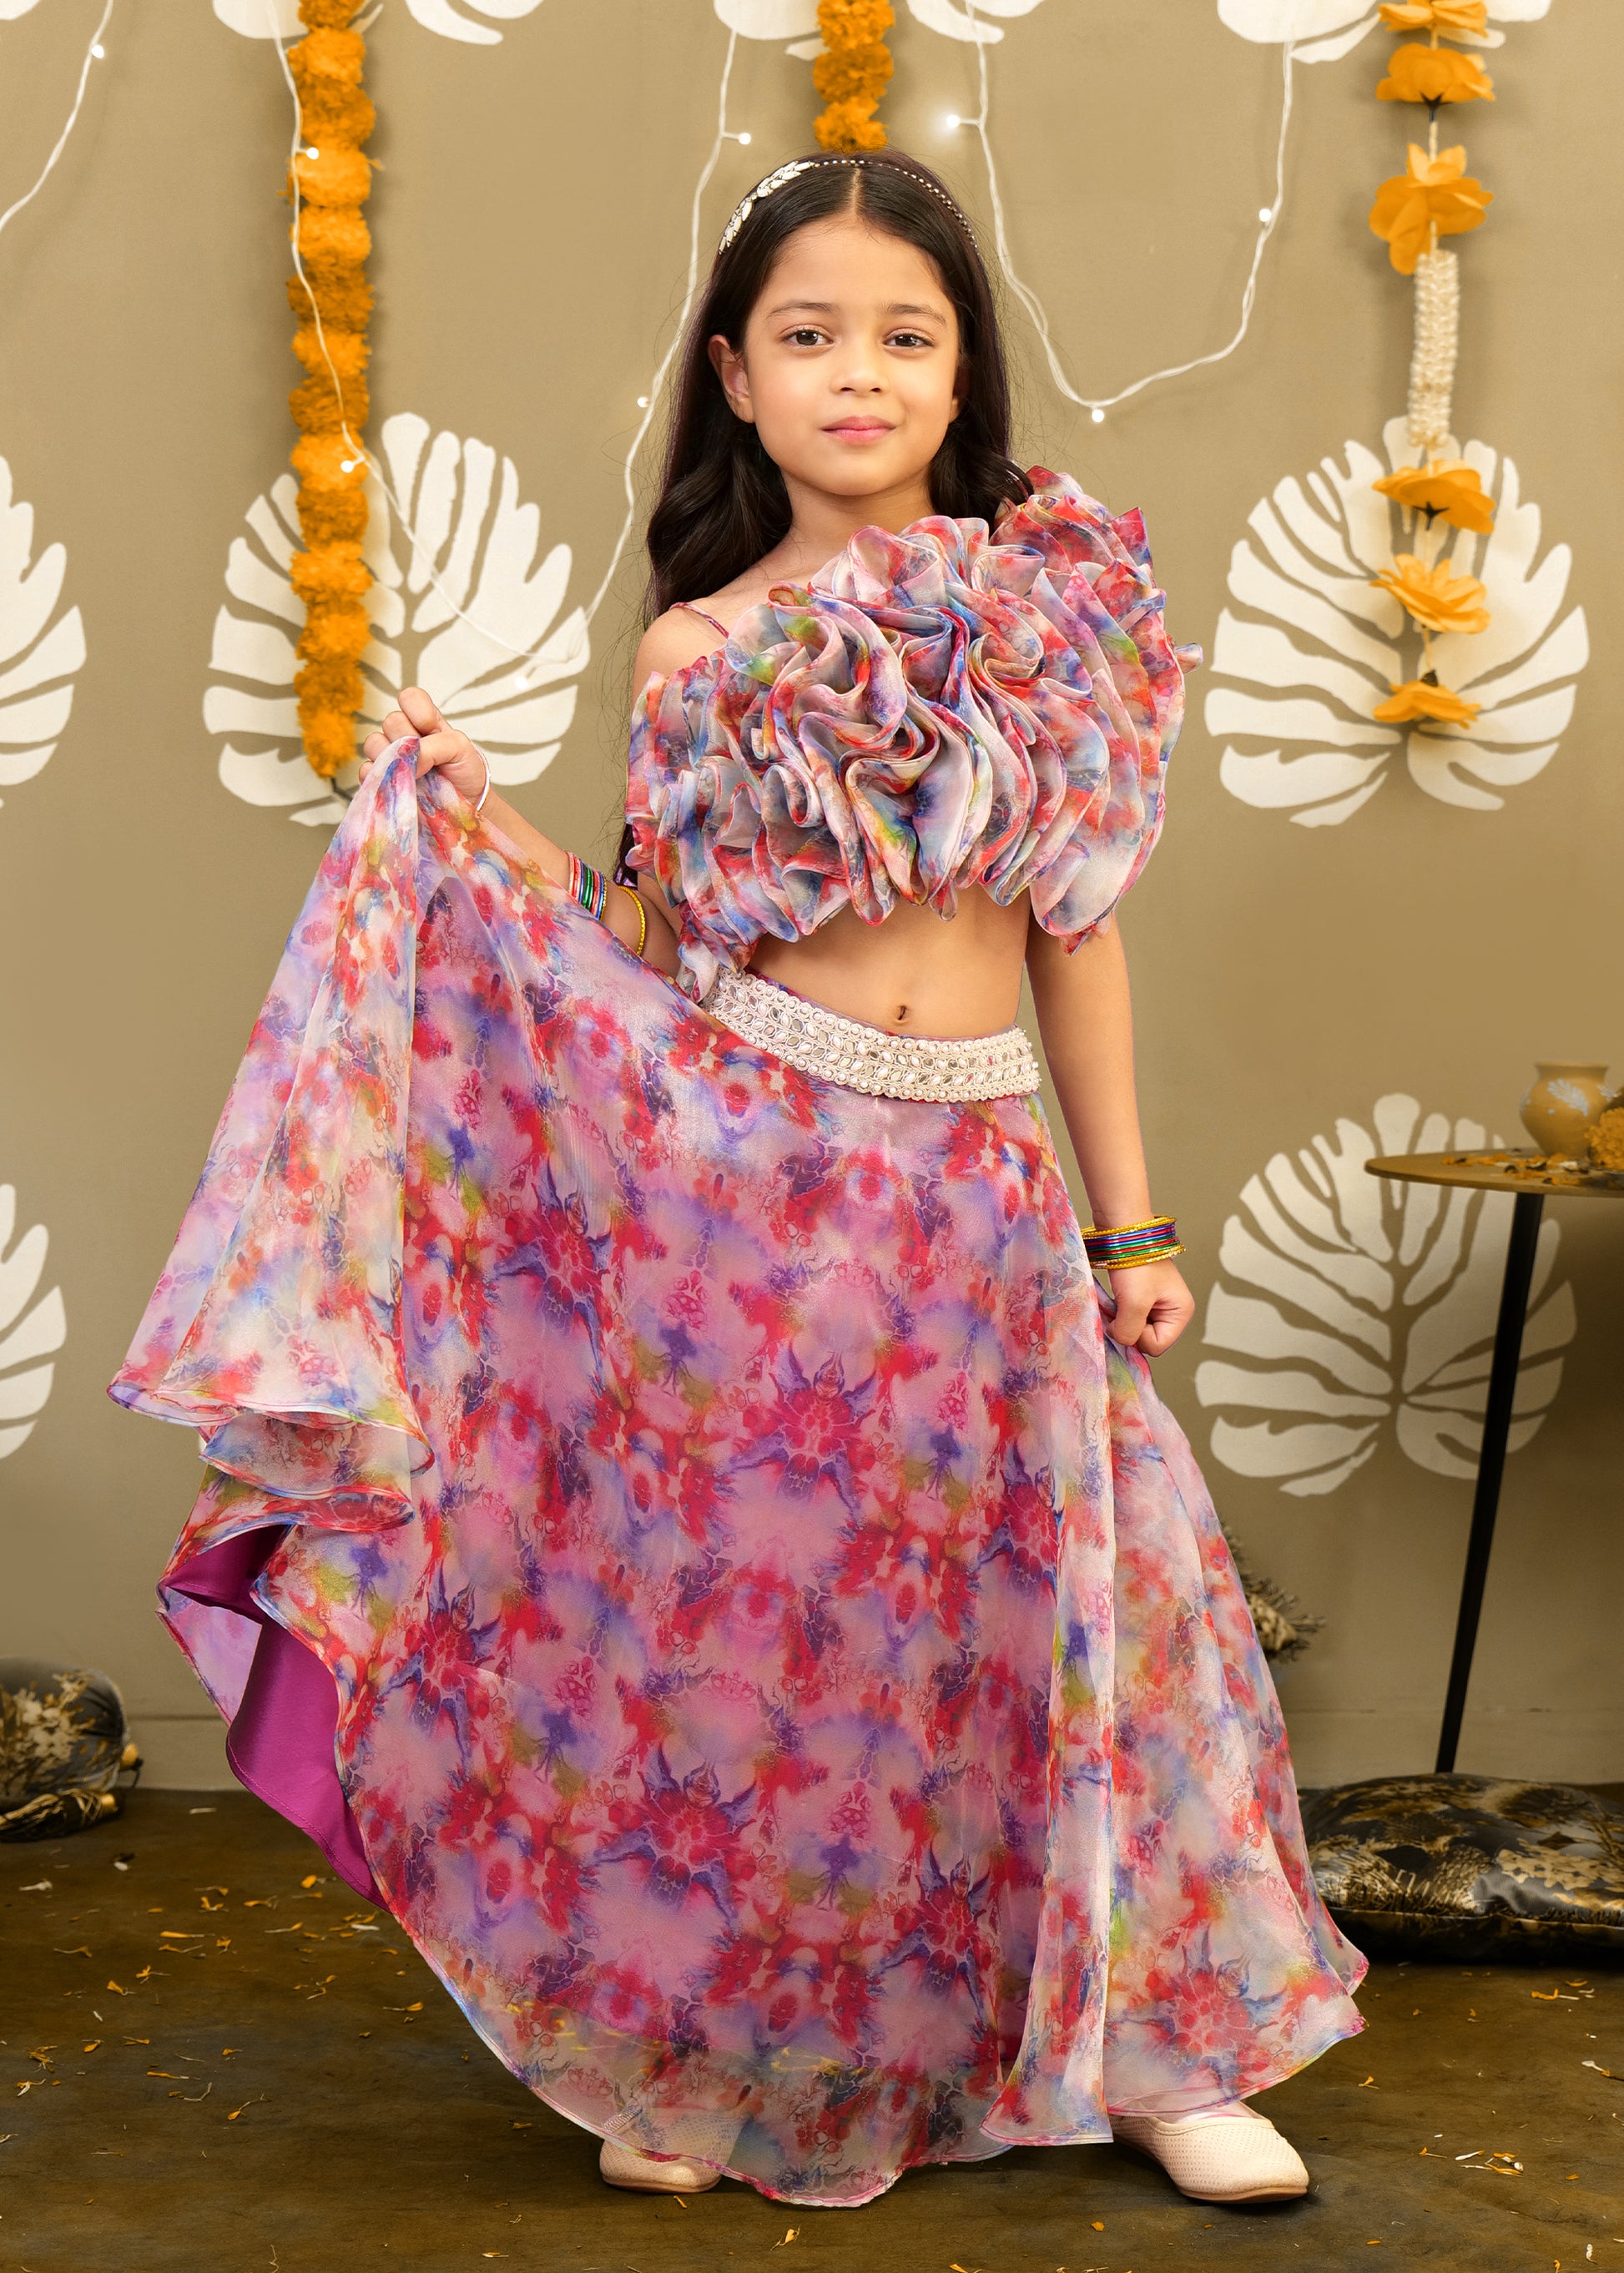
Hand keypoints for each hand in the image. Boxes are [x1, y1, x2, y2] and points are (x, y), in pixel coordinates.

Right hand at [359, 686, 487, 807]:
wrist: (465, 805)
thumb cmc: (464, 773)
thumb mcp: (461, 749)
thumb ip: (436, 744)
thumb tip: (406, 757)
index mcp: (425, 721)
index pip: (410, 698)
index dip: (418, 712)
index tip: (430, 729)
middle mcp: (404, 734)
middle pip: (391, 721)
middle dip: (409, 739)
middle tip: (428, 760)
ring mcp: (390, 756)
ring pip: (374, 743)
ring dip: (393, 758)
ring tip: (414, 775)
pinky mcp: (380, 779)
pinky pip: (367, 770)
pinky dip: (380, 778)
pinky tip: (397, 786)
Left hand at [1103, 1258, 1193, 1357]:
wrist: (1123, 1234)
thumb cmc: (1136, 1263)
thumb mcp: (1134, 1303)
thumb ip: (1129, 1331)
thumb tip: (1122, 1341)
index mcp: (1181, 1312)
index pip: (1158, 1346)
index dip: (1139, 1337)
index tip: (1127, 1316)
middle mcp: (1172, 1310)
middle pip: (1147, 1339)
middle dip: (1129, 1328)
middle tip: (1119, 1308)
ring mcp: (1156, 1304)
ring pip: (1135, 1329)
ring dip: (1121, 1320)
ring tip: (1116, 1302)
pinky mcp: (1141, 1298)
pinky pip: (1128, 1317)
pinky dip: (1117, 1313)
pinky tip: (1113, 1300)